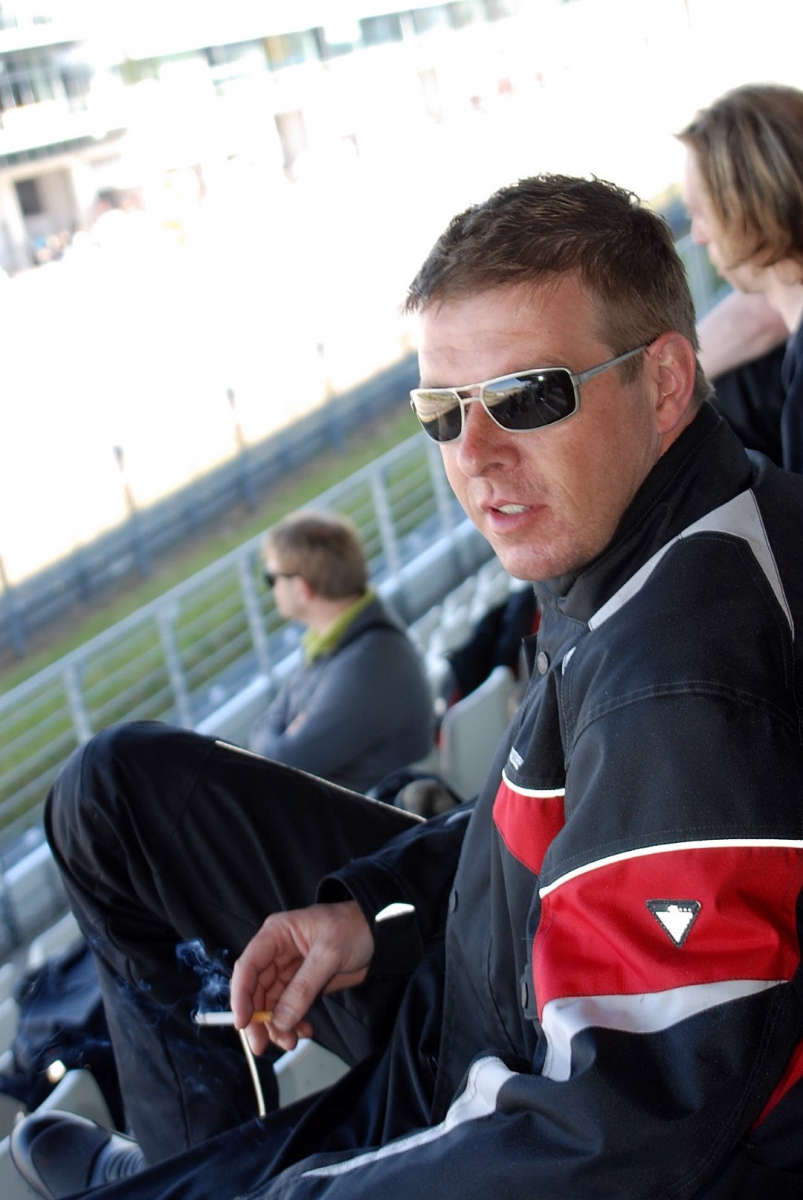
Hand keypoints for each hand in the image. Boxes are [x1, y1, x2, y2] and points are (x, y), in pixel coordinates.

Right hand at [230, 900, 373, 1053]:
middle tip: (263, 1046)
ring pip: (272, 1004)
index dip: (241, 996)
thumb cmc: (354, 929)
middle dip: (259, 1019)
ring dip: (277, 1026)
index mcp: (276, 934)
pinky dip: (293, 1023)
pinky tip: (304, 1032)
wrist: (382, 934)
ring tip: (292, 1042)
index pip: (248, 967)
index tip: (243, 1023)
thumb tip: (281, 1021)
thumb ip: (303, 987)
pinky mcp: (304, 985)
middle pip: (256, 991)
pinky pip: (289, 1008)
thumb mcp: (329, 954)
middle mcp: (277, 952)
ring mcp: (289, 970)